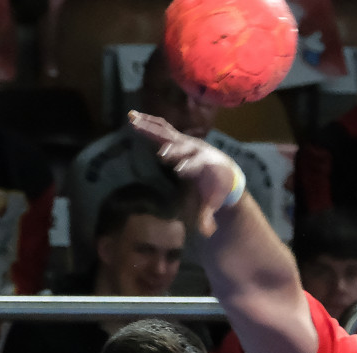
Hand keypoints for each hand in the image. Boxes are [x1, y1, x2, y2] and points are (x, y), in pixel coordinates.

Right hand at [128, 110, 239, 236]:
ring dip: (151, 126)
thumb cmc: (217, 187)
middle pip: (183, 146)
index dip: (189, 166)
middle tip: (162, 152)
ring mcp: (185, 141)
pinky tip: (131, 116)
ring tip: (133, 120)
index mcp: (205, 165)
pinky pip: (160, 128)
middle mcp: (195, 149)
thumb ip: (208, 216)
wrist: (224, 169)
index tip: (179, 170)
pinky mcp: (176, 138)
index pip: (196, 165)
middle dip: (174, 149)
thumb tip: (207, 232)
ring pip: (167, 132)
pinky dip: (147, 121)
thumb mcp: (213, 202)